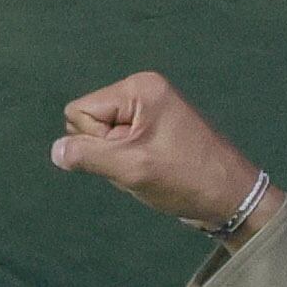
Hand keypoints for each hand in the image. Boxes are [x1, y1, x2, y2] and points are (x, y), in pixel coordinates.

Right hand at [50, 73, 271, 231]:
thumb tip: (55, 151)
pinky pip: (121, 147)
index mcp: (139, 88)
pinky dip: (130, 165)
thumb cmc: (185, 179)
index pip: (79, 111)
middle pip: (90, 122)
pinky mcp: (155, 131)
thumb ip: (87, 156)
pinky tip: (154, 173)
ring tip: (150, 171)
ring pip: (104, 139)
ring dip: (118, 162)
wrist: (231, 199)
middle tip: (140, 166)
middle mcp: (144, 91)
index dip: (95, 141)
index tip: (129, 154)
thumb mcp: (131, 168)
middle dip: (107, 151)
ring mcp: (151, 111)